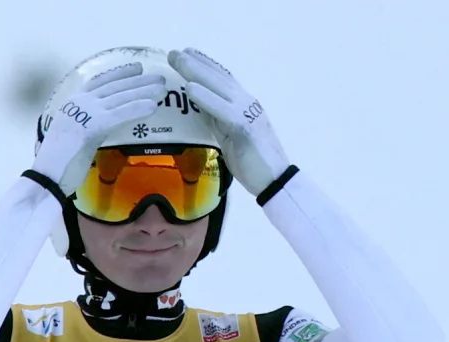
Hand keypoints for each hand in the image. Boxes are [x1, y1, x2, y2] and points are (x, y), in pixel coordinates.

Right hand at [31, 63, 167, 194]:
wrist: (47, 177)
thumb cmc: (59, 164)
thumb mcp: (73, 137)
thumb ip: (87, 128)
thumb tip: (101, 128)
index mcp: (72, 103)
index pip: (99, 82)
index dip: (120, 74)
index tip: (137, 68)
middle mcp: (79, 103)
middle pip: (114, 87)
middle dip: (139, 81)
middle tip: (159, 78)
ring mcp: (85, 113)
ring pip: (120, 98)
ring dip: (144, 92)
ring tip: (163, 90)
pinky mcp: (92, 127)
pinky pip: (120, 114)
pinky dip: (137, 109)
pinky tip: (153, 107)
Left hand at [167, 48, 291, 196]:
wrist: (275, 181)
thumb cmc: (252, 164)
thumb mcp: (230, 137)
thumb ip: (217, 120)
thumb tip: (199, 109)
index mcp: (243, 105)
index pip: (223, 80)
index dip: (205, 65)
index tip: (187, 53)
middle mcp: (247, 103)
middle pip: (219, 77)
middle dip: (196, 63)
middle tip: (174, 52)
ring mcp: (248, 113)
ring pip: (220, 87)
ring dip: (197, 72)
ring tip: (178, 60)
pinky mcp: (245, 128)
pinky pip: (222, 109)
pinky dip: (205, 97)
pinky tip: (190, 88)